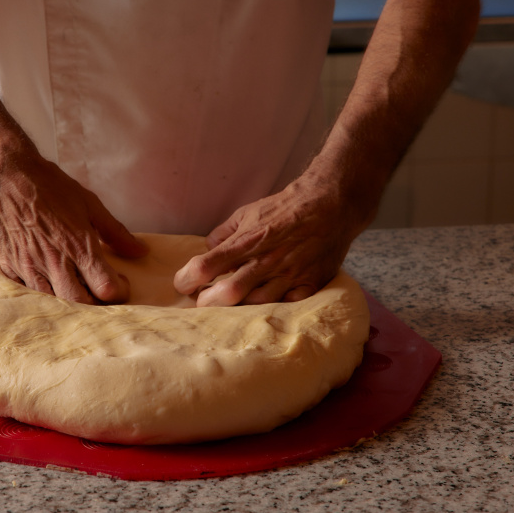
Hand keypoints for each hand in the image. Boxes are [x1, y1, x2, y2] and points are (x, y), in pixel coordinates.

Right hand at [0, 144, 146, 303]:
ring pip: (54, 302)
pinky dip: (45, 291)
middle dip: (97, 303)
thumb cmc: (50, 187)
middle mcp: (54, 261)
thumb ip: (116, 232)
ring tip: (78, 286)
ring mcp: (30, 266)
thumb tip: (140, 250)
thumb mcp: (90, 204)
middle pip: (80, 303)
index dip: (120, 290)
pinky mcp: (11, 266)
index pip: (106, 288)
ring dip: (70, 300)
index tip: (120, 281)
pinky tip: (52, 279)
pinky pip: (30, 291)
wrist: (6, 176)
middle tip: (101, 289)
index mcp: (78, 246)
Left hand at [173, 174, 363, 306]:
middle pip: (229, 292)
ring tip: (229, 305)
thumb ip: (224, 233)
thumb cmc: (284, 208)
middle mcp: (266, 260)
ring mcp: (289, 274)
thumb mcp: (248, 212)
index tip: (183, 284)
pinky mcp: (309, 284)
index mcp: (247, 240)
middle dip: (208, 302)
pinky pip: (287, 306)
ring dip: (237, 308)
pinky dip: (272, 308)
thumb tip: (206, 250)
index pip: (207, 265)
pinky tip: (263, 306)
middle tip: (202, 301)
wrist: (330, 204)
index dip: (188, 279)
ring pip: (256, 303)